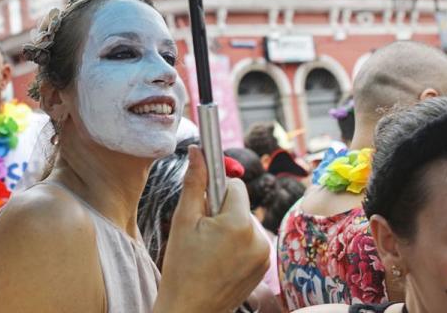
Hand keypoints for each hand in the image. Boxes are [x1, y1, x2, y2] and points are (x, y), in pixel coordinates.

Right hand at [154, 145, 270, 312]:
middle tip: (201, 233)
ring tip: (209, 250)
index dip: (214, 192)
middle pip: (240, 204)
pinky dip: (237, 244)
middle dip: (222, 211)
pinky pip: (251, 241)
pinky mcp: (264, 268)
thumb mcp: (183, 220)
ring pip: (245, 222)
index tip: (202, 206)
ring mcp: (264, 255)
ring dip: (230, 228)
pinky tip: (220, 261)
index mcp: (239, 223)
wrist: (190, 310)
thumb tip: (197, 150)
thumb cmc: (181, 267)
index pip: (234, 185)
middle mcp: (258, 237)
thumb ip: (194, 182)